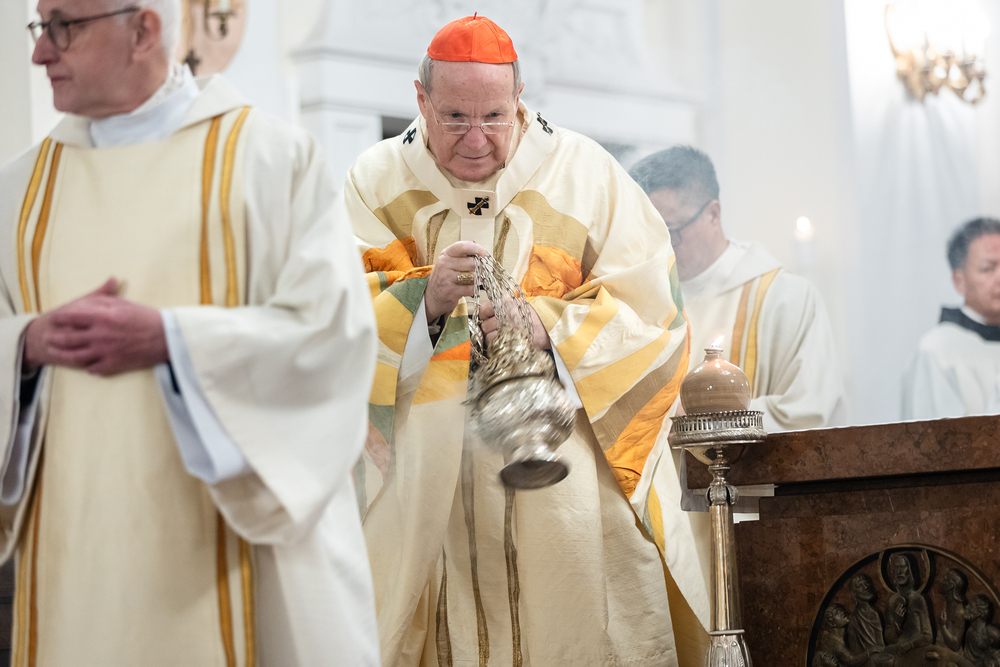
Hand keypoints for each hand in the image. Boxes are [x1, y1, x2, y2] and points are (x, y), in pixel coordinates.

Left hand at [22, 278, 168, 375]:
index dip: (60, 317)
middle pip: (69, 338)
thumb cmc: (147, 317)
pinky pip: (93, 368)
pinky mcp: (113, 364)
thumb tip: (89, 300)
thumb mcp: (124, 304)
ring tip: (56, 352)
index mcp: (102, 317)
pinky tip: (85, 365)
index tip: (54, 318)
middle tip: (47, 337)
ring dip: (63, 354)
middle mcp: (100, 335)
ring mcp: (105, 351)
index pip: (72, 317)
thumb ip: (104, 301)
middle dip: (55, 338)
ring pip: (76, 355)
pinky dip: (87, 367)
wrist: (166, 337)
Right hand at [425, 241, 487, 321]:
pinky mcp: (451, 291)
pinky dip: (472, 289)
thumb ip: (461, 256)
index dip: (476, 248)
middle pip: (472, 262)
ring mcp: (446, 278)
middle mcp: (444, 264)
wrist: (431, 298)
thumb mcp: (448, 262)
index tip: (483, 253)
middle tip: (475, 272)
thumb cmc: (444, 278)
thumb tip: (481, 253)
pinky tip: (466, 289)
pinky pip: (471, 288)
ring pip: (473, 276)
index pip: (462, 246)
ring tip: (469, 281)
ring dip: (476, 280)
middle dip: (478, 268)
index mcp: (445, 254)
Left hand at [479, 299, 550, 349]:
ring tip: (502, 338)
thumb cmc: (533, 317)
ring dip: (492, 339)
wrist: (549, 328)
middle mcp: (505, 316)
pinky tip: (505, 343)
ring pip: (488, 338)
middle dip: (488, 329)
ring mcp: (507, 330)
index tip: (485, 318)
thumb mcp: (518, 306)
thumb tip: (482, 311)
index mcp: (506, 304)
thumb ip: (501, 308)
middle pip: (484, 325)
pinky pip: (496, 346)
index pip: (483, 309)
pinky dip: (497, 346)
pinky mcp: (510, 342)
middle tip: (496, 330)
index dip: (483, 315)